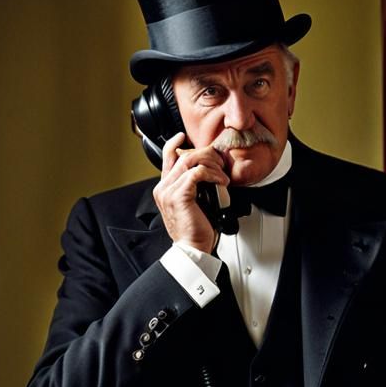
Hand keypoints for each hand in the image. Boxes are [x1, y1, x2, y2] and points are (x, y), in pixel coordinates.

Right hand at [152, 132, 228, 251]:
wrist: (192, 249)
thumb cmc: (195, 230)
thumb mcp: (193, 203)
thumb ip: (192, 187)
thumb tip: (207, 174)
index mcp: (164, 188)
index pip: (166, 158)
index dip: (174, 143)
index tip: (183, 137)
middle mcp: (163, 187)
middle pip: (183, 156)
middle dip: (206, 155)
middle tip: (219, 163)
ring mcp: (168, 191)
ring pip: (191, 161)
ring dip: (211, 164)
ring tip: (222, 175)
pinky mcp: (179, 196)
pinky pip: (197, 173)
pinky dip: (213, 174)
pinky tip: (221, 182)